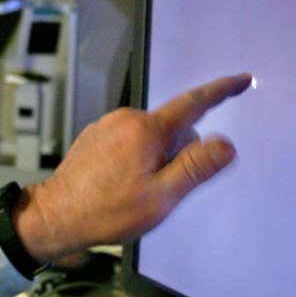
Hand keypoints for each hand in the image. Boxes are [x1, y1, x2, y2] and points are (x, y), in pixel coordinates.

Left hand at [13, 73, 251, 263]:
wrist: (55, 216)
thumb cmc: (105, 211)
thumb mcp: (161, 196)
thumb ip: (195, 167)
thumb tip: (225, 145)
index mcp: (145, 129)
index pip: (193, 103)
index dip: (221, 91)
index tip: (240, 80)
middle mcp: (125, 119)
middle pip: (174, 129)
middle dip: (179, 154)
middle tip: (162, 189)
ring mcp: (108, 126)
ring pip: (152, 137)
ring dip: (156, 159)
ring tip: (136, 191)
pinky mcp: (97, 136)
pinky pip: (132, 142)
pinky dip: (138, 159)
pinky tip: (122, 184)